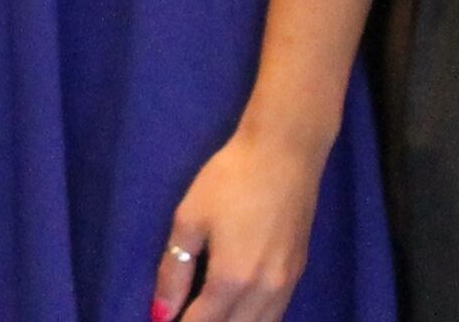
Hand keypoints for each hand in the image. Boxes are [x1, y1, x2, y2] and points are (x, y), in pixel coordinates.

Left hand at [158, 124, 324, 321]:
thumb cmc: (230, 180)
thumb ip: (174, 271)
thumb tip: (160, 313)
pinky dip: (255, 320)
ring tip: (207, 315)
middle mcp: (264, 292)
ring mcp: (287, 285)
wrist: (284, 154)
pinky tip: (238, 311)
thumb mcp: (190, 219)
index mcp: (232, 280)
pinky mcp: (299, 273)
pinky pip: (275, 314)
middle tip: (184, 317)